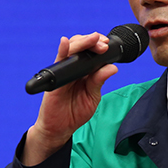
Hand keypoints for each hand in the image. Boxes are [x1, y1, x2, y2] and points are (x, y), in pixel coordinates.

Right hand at [21, 32, 118, 165]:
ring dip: (83, 42)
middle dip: (93, 41)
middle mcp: (75, 68)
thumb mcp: (92, 97)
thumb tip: (112, 68)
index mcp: (86, 72)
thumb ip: (99, 82)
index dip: (99, 45)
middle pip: (82, 46)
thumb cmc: (75, 112)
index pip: (92, 52)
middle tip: (102, 44)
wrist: (60, 128)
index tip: (107, 44)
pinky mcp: (55, 77)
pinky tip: (65, 42)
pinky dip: (62, 50)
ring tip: (94, 39)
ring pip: (71, 49)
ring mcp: (64, 71)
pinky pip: (58, 61)